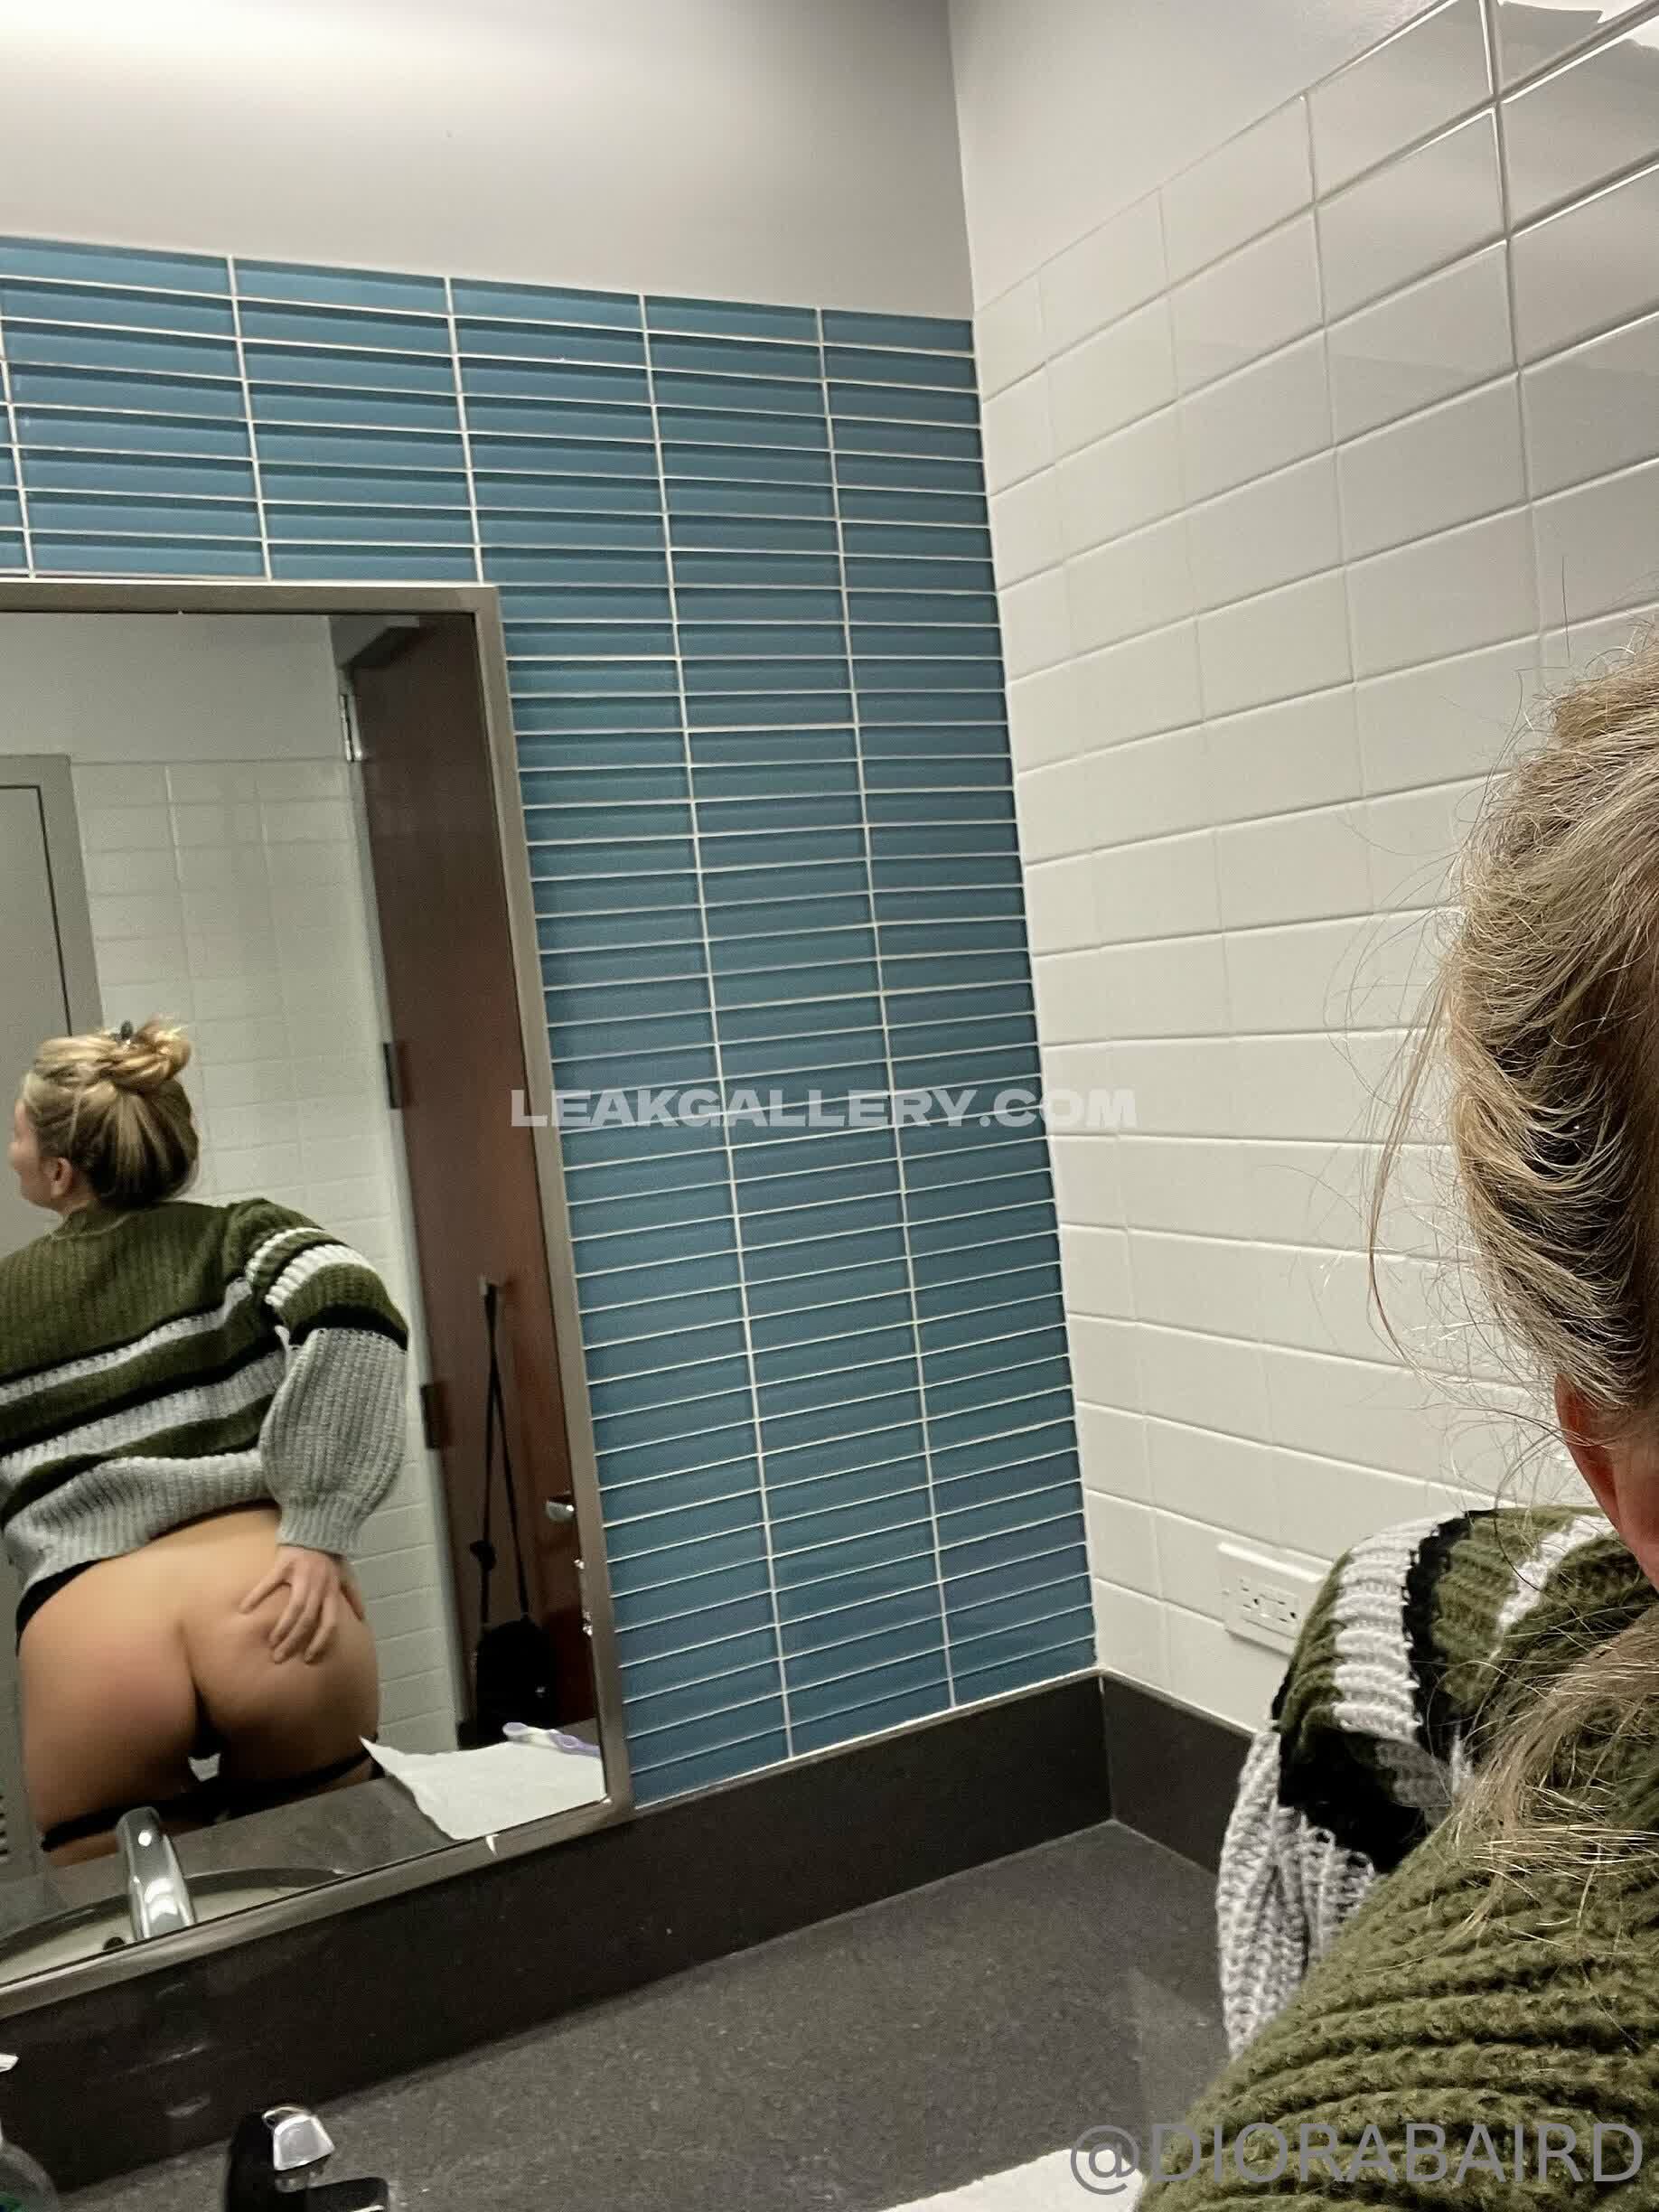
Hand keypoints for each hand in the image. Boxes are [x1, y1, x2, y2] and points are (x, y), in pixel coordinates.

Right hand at [239, 1546, 365, 1663]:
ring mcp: (302, 1575)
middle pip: (308, 1620)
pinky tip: (245, 1609)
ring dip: (282, 1627)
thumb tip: (362, 1618)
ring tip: (271, 1642)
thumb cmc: (331, 1553)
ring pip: (294, 1607)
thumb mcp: (347, 1573)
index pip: (330, 1622)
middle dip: (295, 1641)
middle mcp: (319, 1586)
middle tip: (280, 1657)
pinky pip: (269, 1582)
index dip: (320, 1642)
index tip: (308, 1658)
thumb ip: (353, 1595)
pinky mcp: (284, 1564)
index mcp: (332, 1590)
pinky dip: (257, 1595)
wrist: (318, 1525)